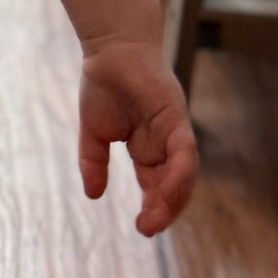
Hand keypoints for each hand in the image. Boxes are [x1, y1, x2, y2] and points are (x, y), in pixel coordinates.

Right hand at [76, 39, 197, 236]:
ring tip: (156, 218)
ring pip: (184, 173)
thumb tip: (92, 195)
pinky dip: (179, 173)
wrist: (110, 48)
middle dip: (166, 210)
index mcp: (148, 148)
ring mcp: (174, 131)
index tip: (141, 227)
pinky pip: (184, 152)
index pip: (157, 186)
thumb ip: (94, 163)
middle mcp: (166, 143)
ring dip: (173, 198)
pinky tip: (167, 191)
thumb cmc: (104, 84)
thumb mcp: (94, 133)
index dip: (154, 208)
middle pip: (175, 185)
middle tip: (148, 229)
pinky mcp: (177, 118)